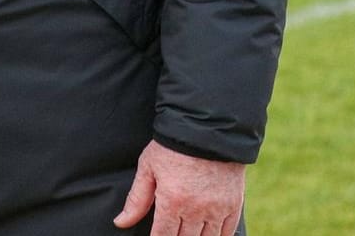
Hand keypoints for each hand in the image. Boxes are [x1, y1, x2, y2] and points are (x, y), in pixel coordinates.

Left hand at [113, 140, 245, 235]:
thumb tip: (121, 222)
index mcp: (172, 202)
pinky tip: (208, 234)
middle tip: (171, 232)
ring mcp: (217, 208)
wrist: (208, 128)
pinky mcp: (233, 204)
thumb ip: (137, 199)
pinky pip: (227, 232)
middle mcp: (196, 210)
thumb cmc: (173, 146)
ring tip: (187, 233)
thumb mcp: (149, 168)